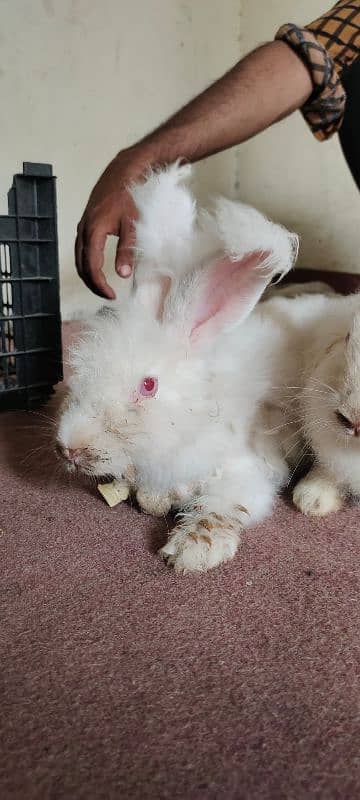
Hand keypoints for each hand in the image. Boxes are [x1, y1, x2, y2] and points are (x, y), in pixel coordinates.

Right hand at [75, 148, 147, 298]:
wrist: (124, 172)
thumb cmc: (130, 196)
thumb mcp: (133, 225)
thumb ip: (127, 251)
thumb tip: (123, 274)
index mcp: (94, 230)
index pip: (91, 266)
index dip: (99, 284)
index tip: (111, 294)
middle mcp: (84, 229)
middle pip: (81, 265)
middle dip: (93, 283)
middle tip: (107, 294)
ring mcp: (82, 226)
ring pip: (79, 258)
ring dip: (88, 274)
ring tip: (103, 285)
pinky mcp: (86, 223)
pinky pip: (81, 248)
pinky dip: (87, 262)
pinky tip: (98, 268)